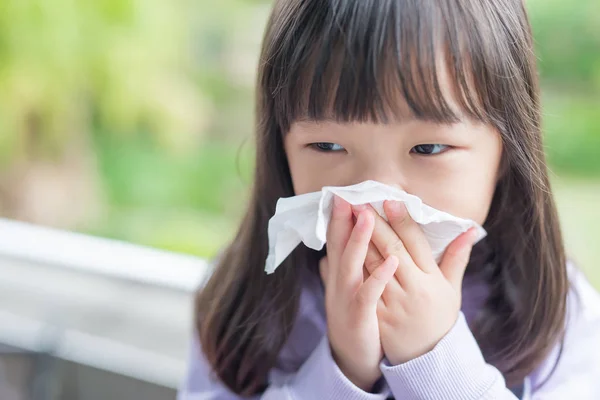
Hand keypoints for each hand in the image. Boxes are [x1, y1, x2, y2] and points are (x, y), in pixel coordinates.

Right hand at [320, 196, 398, 390]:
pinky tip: (393, 263)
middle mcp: (338, 284)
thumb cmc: (352, 321)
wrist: (351, 360)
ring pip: (351, 265)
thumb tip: (324, 257)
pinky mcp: (359, 316)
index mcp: (338, 276)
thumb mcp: (341, 294)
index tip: (340, 194)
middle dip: (341, 221)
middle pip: (338, 247)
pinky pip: (369, 294)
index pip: (336, 242)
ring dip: (358, 241)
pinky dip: (378, 278)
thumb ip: (334, 274)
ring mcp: (346, 299)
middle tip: (346, 196)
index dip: (337, 219)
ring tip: (368, 217)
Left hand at [353, 201, 477, 364]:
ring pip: (374, 266)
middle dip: (376, 224)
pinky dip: (354, 269)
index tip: (390, 200)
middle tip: (361, 202)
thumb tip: (470, 229)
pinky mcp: (378, 315)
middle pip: (392, 250)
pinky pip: (364, 288)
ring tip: (349, 219)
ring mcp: (394, 303)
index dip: (402, 221)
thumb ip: (457, 257)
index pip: (415, 243)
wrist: (427, 358)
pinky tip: (343, 251)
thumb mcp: (451, 289)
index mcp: (431, 279)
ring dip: (360, 241)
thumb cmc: (438, 318)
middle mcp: (413, 288)